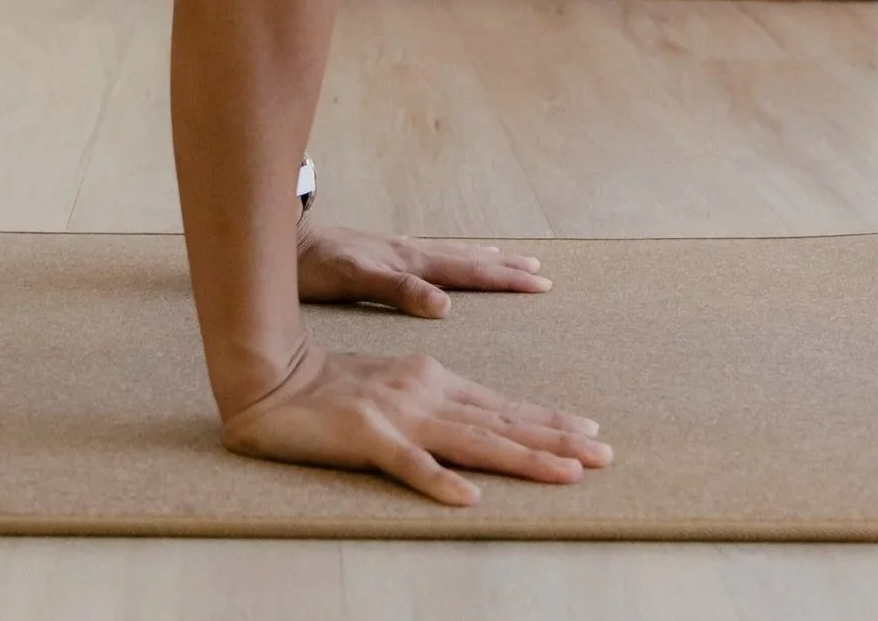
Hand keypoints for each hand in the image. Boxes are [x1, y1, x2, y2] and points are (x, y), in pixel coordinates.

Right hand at [222, 346, 610, 505]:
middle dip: (556, 441)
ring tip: (567, 473)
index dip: (548, 422)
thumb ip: (436, 403)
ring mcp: (398, 414)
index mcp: (433, 380)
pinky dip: (439, 481)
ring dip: (523, 458)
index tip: (591, 435)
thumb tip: (480, 427)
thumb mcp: (396, 388)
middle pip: (502, 423)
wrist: (272, 378)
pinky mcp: (366, 436)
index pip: (503, 407)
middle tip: (605, 457)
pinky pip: (408, 464)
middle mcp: (426, 393)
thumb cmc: (332, 386)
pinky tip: (469, 499)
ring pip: (473, 441)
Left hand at [296, 221, 551, 317]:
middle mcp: (410, 252)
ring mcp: (397, 251)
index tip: (540, 284)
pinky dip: (455, 260)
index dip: (504, 280)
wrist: (284, 239)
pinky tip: (452, 263)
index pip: (468, 271)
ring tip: (512, 263)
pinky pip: (433, 257)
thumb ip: (400, 290)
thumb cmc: (315, 266)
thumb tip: (446, 304)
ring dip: (485, 262)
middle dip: (505, 270)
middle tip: (542, 274)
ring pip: (453, 256)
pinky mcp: (383, 255)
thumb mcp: (356, 281)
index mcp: (409, 262)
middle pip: (468, 260)